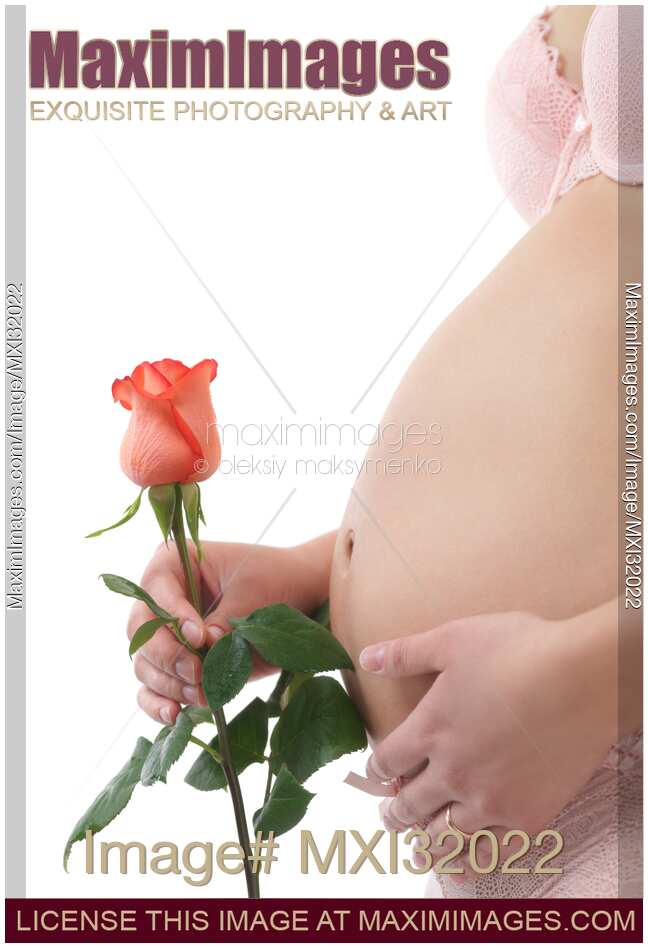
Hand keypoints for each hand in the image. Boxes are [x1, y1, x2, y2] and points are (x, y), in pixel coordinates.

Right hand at [128, 536, 332, 724]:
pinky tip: (175, 715)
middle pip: (142, 632)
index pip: (157, 592)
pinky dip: (159, 703)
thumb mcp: (253, 595)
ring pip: (145, 663)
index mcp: (174, 564)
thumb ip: (225, 622)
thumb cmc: (276, 581)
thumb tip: (203, 649)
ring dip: (169, 683)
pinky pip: (153, 688)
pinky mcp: (178, 665)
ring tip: (200, 694)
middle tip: (197, 672)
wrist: (300, 595)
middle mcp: (162, 599)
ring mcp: (167, 635)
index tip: (199, 637)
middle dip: (168, 656)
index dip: (172, 617)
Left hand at [360, 610, 616, 874]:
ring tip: (418, 845)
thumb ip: (406, 653)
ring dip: (425, 840)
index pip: (386, 762)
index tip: (377, 773)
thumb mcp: (453, 640)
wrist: (583, 680)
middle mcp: (451, 771)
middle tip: (390, 816)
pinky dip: (469, 862)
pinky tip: (462, 867)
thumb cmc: (519, 651)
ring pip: (442, 836)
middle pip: (408, 806)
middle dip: (395, 812)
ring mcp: (488, 799)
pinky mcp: (526, 817)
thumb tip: (366, 658)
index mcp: (429, 729)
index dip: (377, 769)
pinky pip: (488, 852)